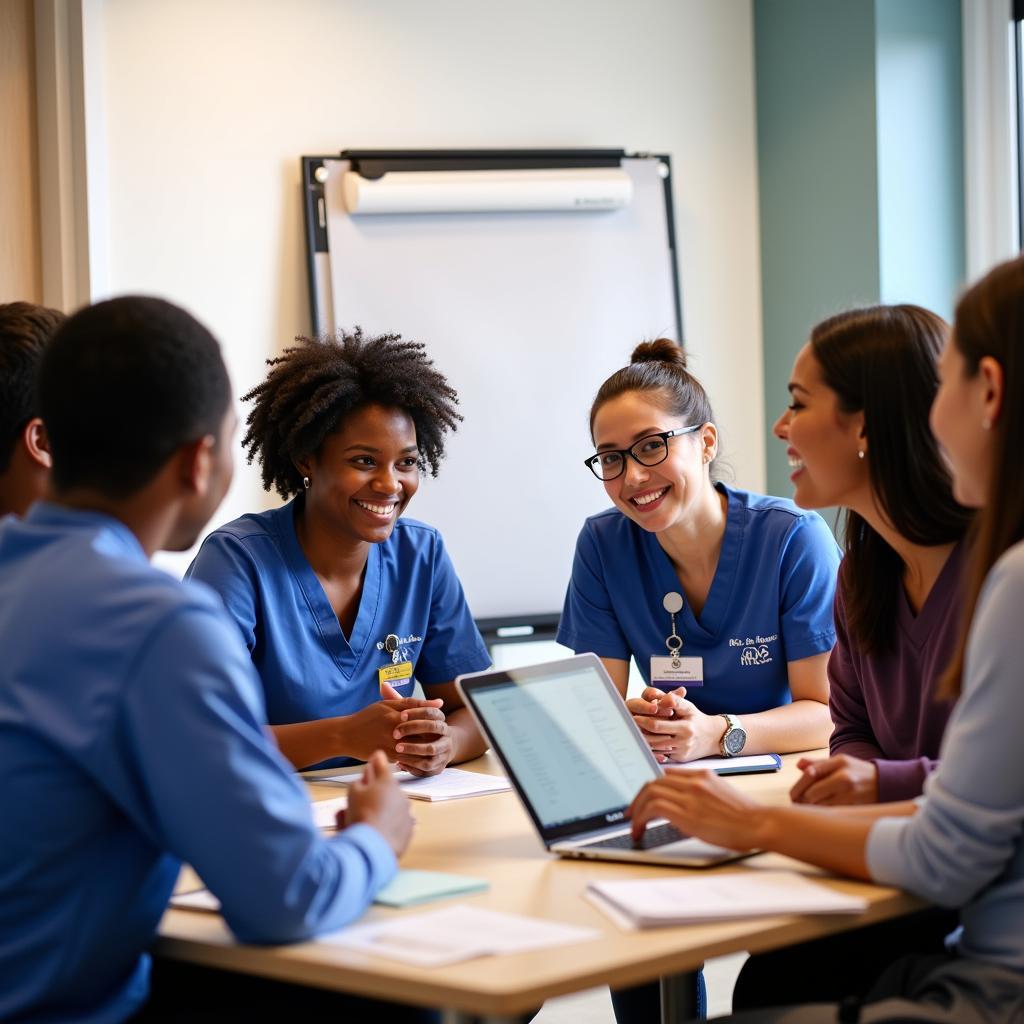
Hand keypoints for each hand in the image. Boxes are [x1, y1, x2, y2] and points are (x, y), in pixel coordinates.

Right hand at [338, 685, 443, 762]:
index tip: (442, 715)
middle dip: (433, 731)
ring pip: (417, 746)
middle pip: (422, 730)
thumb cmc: (367, 717)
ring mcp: (391, 742)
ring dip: (427, 746)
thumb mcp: (385, 705)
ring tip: (434, 744)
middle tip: (440, 731)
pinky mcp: (388, 755)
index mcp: (394, 713)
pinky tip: (421, 754)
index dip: (433, 714)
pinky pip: (407, 758)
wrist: (345, 735)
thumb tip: (437, 702)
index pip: (421, 712)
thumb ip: (409, 703)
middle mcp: (393, 727)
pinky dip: (416, 757)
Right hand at [344, 750, 413, 855]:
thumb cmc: (361, 815)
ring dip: (382, 809)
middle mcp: (401, 794)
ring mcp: (407, 812)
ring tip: (366, 820)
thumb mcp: (353, 793)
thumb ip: (360, 781)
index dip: (377, 759)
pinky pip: (398, 823)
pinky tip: (377, 831)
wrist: (373, 846)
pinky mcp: (409, 830)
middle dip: (376, 790)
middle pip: (387, 788)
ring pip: (393, 806)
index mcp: (387, 782)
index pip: (381, 765)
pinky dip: (390, 825)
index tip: (377, 755)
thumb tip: (366, 775)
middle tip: (362, 797)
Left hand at [393, 706, 453, 776]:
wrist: (437, 748)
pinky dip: (414, 765)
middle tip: (395, 733)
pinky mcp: (438, 766)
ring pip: (431, 750)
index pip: (432, 712)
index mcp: (440, 719)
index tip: (400, 715)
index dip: (416, 712)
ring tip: (397, 749)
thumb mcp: (410, 714)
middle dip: (415, 729)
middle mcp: (445, 733)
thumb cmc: (419, 728)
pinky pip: (427, 767)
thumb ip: (398, 701)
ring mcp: (444, 750)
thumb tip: (383, 685)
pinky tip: (400, 762)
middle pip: (434, 729)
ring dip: (414, 749)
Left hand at [626, 686, 720, 761]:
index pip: (657, 725)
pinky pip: (662, 756)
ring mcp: (681, 752)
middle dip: (640, 733)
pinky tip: (643, 744)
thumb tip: (663, 697)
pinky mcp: (680, 759)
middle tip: (628, 727)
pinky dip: (651, 750)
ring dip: (643, 742)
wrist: (714, 736)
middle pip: (654, 740)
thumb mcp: (688, 707)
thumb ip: (675, 700)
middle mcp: (684, 742)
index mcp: (685, 727)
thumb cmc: (697, 718)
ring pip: (656, 749)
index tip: (633, 717)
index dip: (643, 721)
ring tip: (633, 734)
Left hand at [628, 769, 763, 849]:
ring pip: (649, 792)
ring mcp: (690, 795)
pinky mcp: (688, 812)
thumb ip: (702, 795)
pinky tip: (640, 830)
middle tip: (631, 813)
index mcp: (702, 775)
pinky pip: (653, 808)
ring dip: (636, 809)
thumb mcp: (721, 796)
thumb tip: (683, 809)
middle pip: (654, 782)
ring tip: (633, 825)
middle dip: (638, 798)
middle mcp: (693, 781)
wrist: (759, 823)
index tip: (643, 800)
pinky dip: (641, 818)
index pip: (666, 775)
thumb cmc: (746, 817)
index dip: (650, 788)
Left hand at [789, 754, 878, 805]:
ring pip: (821, 805)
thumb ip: (818, 764)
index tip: (793, 795)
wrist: (886, 783)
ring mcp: (850, 793)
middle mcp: (844, 777)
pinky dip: (823, 814)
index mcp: (839, 762)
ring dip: (811, 809)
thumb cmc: (858, 771)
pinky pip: (832, 812)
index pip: (810, 774)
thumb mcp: (840, 761)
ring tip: (808, 809)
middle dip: (803, 800)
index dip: (798, 786)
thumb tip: (798, 765)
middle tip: (798, 804)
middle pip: (813, 792)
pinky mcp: (855, 806)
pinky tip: (821, 813)